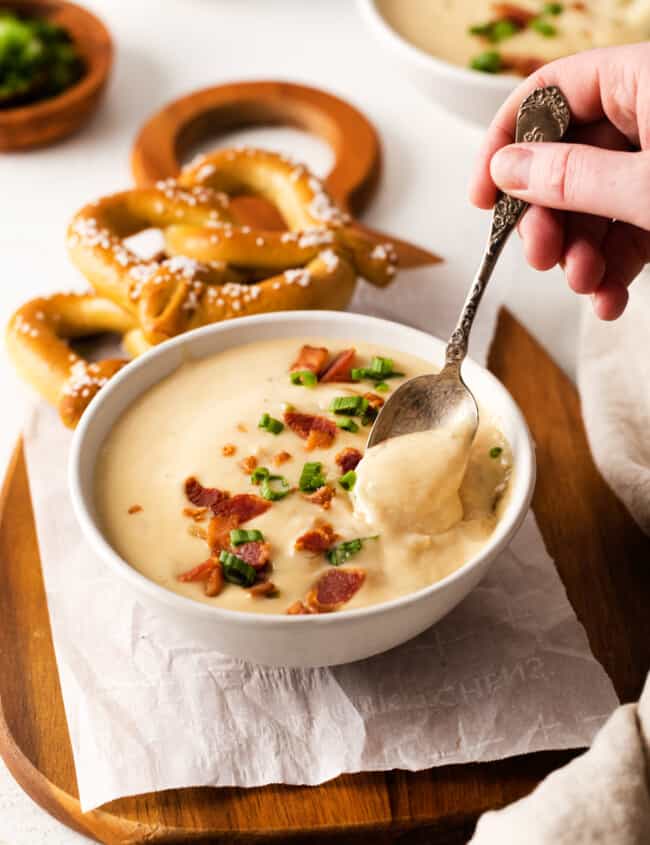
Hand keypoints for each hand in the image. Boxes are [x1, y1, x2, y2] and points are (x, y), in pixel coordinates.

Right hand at [470, 43, 649, 319]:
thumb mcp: (646, 186)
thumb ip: (572, 177)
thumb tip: (506, 168)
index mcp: (641, 81)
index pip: (549, 93)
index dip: (504, 142)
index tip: (482, 195)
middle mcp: (647, 117)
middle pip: (565, 159)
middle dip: (548, 219)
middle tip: (540, 255)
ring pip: (593, 205)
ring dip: (579, 255)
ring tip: (584, 284)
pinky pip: (627, 231)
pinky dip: (612, 270)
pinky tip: (608, 300)